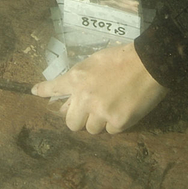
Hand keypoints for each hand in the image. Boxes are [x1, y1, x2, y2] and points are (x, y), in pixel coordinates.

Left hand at [31, 43, 166, 134]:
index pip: (54, 87)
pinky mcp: (117, 122)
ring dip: (99, 122)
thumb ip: (82, 79)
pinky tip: (125, 109)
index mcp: (78, 78)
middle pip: (71, 122)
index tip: (35, 92)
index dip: (44, 90)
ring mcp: (100, 112)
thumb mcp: (96, 62)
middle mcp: (85, 97)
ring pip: (91, 129)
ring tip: (112, 107)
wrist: (152, 62)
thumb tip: (72, 98)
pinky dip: (116, 123)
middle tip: (91, 110)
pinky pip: (111, 131)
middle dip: (80, 118)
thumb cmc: (124, 57)